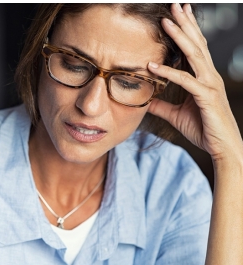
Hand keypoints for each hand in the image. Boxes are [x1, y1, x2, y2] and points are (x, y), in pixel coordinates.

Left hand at [147, 3, 242, 160]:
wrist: (221, 148)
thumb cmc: (203, 129)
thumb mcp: (176, 114)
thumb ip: (162, 105)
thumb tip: (146, 100)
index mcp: (204, 77)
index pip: (195, 48)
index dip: (187, 30)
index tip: (177, 14)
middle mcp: (209, 76)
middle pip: (196, 44)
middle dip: (184, 23)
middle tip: (174, 5)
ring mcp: (209, 84)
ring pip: (194, 55)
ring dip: (179, 36)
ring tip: (166, 21)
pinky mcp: (206, 96)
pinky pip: (185, 81)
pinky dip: (168, 72)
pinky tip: (152, 66)